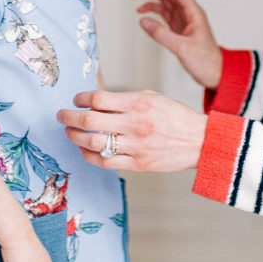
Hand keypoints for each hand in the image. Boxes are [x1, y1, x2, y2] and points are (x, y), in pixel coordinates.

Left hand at [58, 88, 208, 173]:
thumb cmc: (176, 117)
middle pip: (89, 121)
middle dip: (69, 117)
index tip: (76, 100)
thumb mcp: (152, 97)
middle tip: (61, 116)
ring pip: (93, 143)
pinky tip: (84, 149)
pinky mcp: (138, 164)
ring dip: (75, 137)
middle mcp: (135, 124)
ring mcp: (136, 146)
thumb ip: (124, 98)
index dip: (80, 98)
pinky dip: (89, 155)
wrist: (201, 141)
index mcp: (139, 103)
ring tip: (70, 132)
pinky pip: (105, 162)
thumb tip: (95, 99)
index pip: (98, 98)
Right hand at [125, 0, 223, 89]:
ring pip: (164, 0)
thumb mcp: (182, 49)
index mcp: (194, 12)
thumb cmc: (206, 62)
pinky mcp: (179, 27)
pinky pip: (163, 13)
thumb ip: (161, 34)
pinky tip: (141, 12)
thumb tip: (143, 20)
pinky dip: (151, 10)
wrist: (217, 75)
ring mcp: (183, 19)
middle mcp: (189, 12)